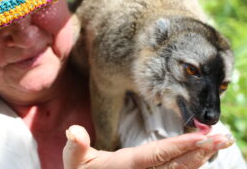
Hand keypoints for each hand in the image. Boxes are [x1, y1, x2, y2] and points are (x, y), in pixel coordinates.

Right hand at [63, 125, 233, 168]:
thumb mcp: (75, 163)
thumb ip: (76, 148)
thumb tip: (74, 131)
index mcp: (127, 166)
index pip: (158, 154)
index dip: (180, 146)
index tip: (202, 137)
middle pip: (176, 164)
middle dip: (200, 151)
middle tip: (223, 138)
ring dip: (200, 158)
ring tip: (217, 145)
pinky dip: (189, 165)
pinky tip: (201, 157)